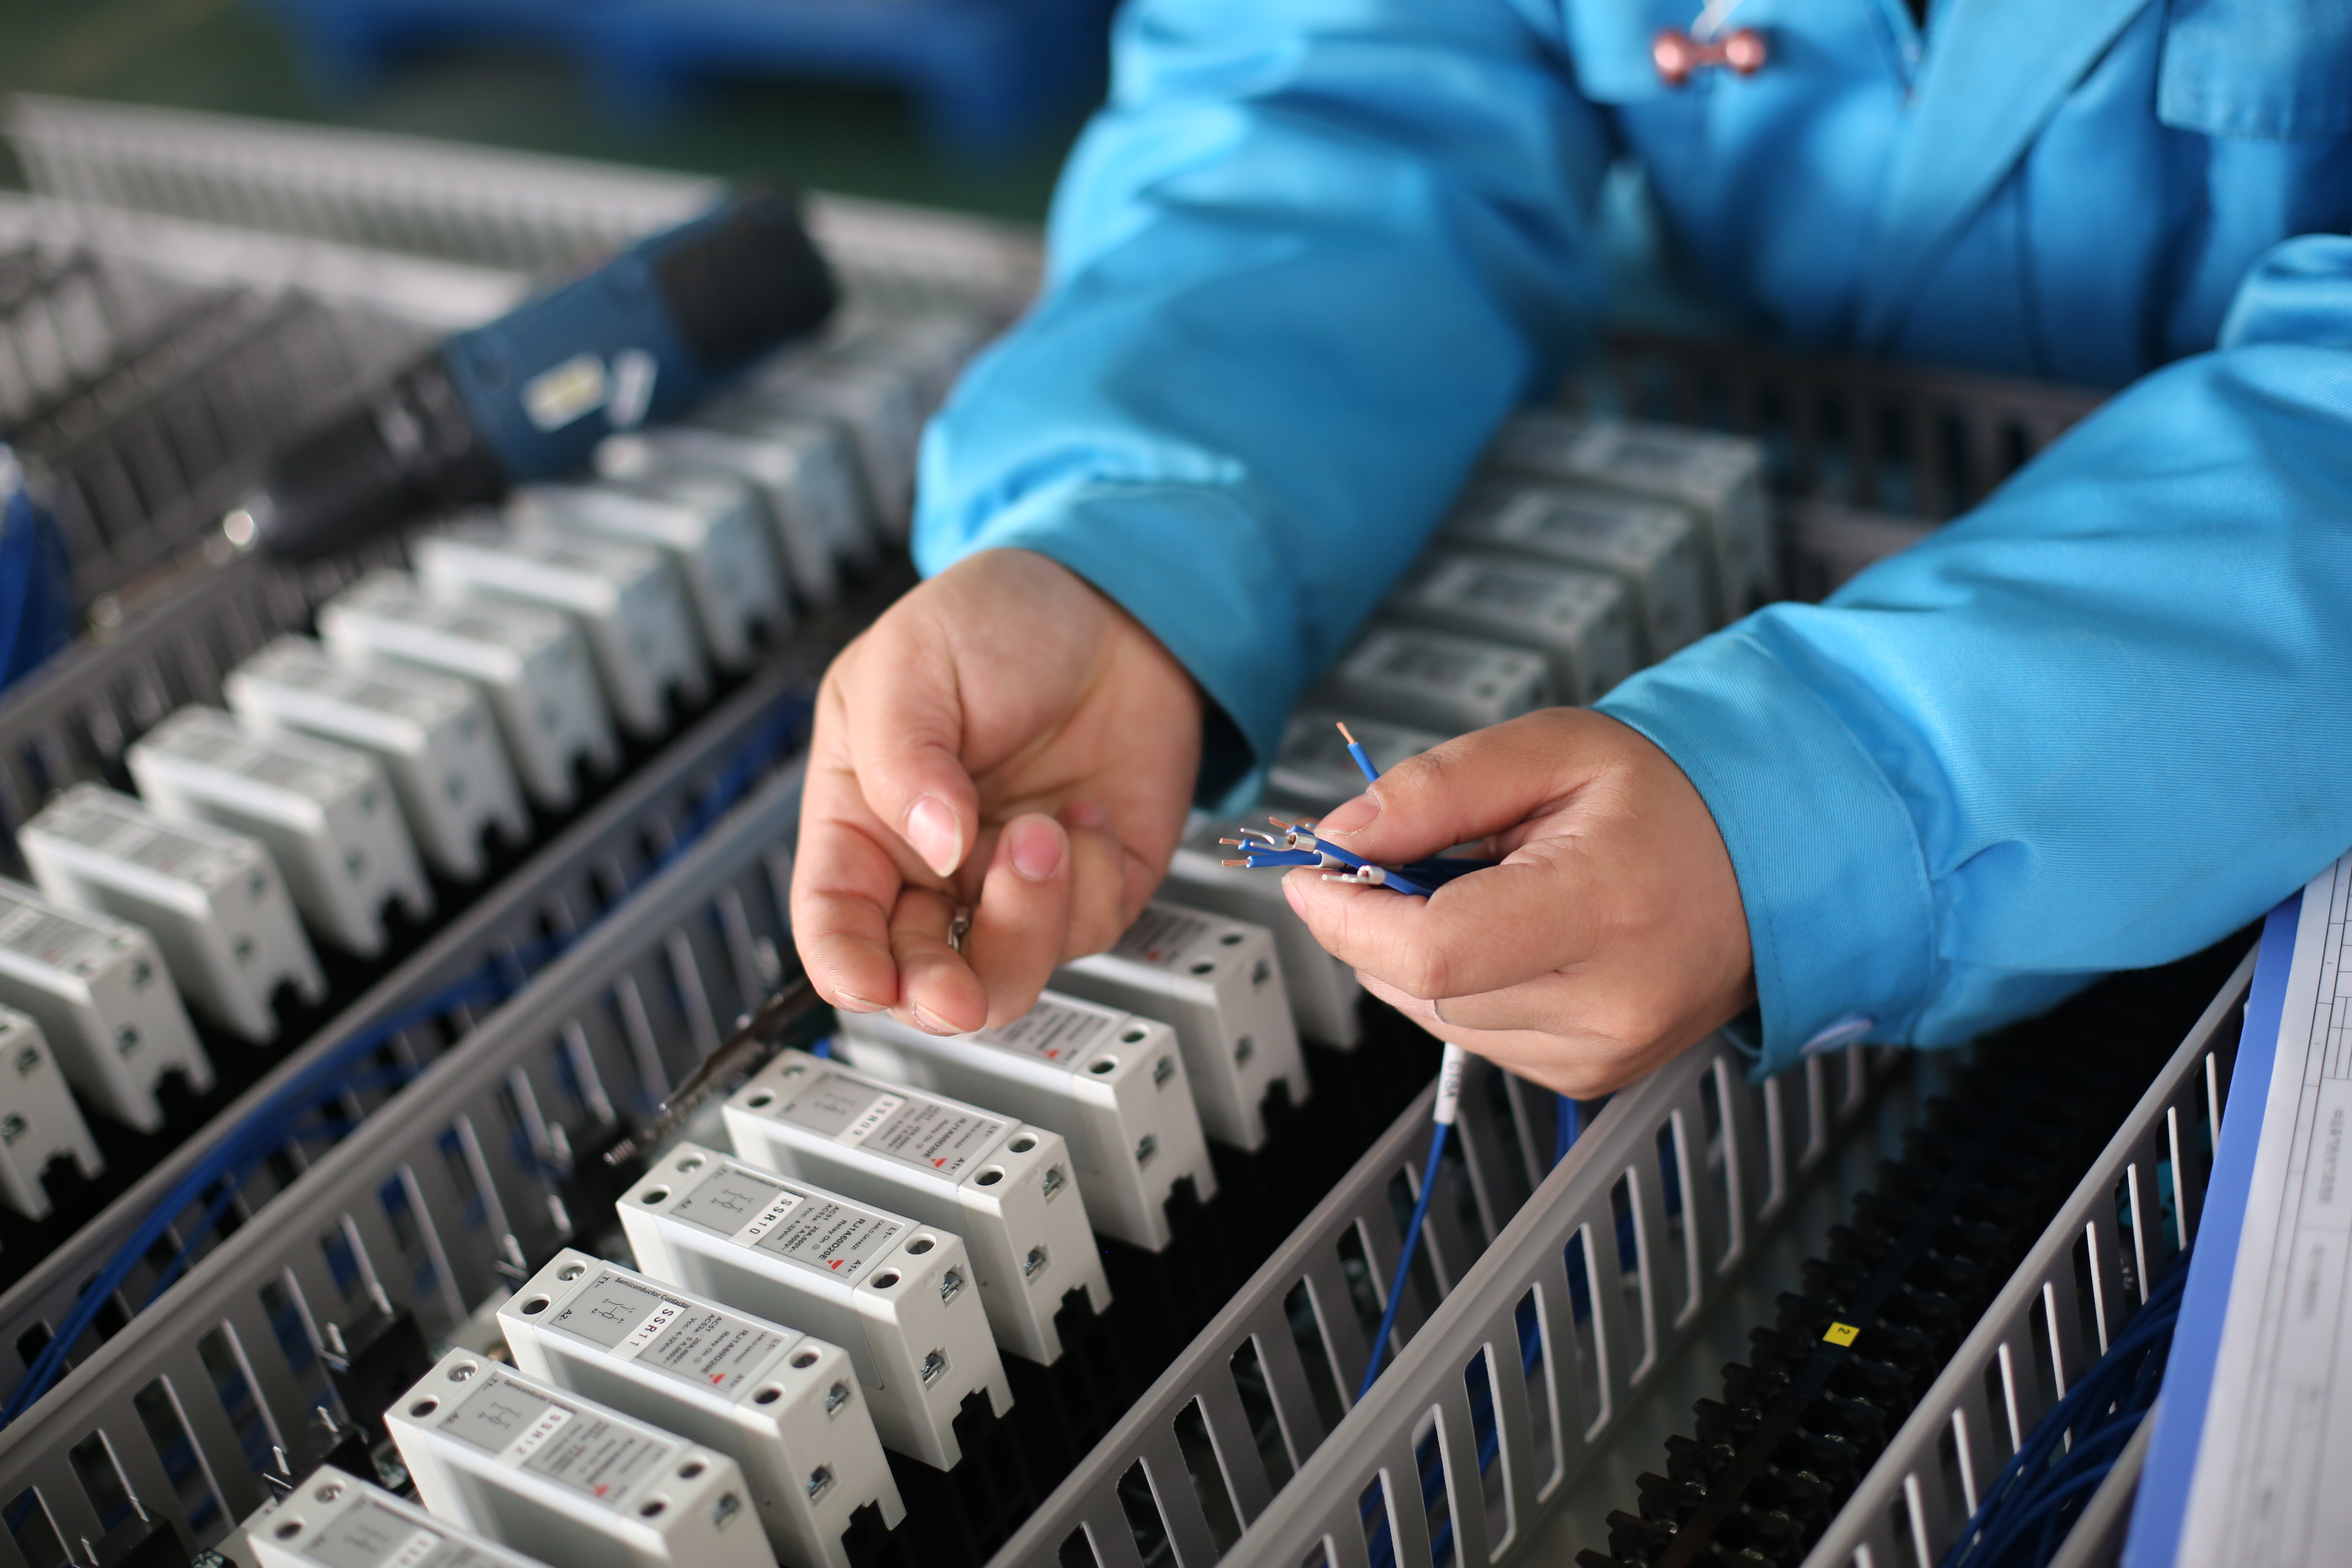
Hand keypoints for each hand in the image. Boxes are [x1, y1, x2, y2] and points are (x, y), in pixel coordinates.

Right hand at [793, 549, 1201, 1032]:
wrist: (1112, 603)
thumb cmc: (996, 620)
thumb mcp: (913, 656)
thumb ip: (905, 753)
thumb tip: (934, 842)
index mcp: (862, 821)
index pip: (834, 921)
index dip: (845, 967)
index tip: (871, 986)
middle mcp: (934, 868)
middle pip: (922, 976)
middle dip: (942, 990)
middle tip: (962, 987)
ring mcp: (1012, 884)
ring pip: (1009, 971)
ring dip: (1028, 918)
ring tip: (1044, 830)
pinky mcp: (1091, 884)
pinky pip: (1089, 927)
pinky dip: (1092, 877)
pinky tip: (1086, 813)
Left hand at [1282, 708, 1754, 1096]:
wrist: (1762, 866)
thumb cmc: (1666, 800)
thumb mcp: (1553, 748)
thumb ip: (1437, 789)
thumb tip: (1340, 839)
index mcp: (1605, 909)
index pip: (1433, 951)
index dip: (1347, 916)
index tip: (1313, 874)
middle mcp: (1608, 1003)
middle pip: (1420, 986)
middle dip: (1380, 922)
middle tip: (1415, 858)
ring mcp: (1599, 1052)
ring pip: (1433, 1016)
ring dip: (1420, 953)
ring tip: (1487, 891)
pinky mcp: (1588, 1076)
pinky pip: (1471, 1036)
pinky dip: (1461, 984)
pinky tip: (1513, 935)